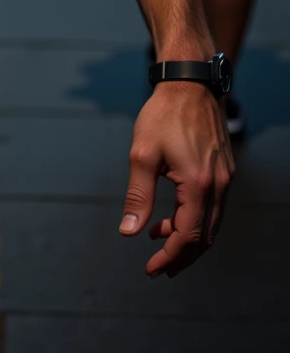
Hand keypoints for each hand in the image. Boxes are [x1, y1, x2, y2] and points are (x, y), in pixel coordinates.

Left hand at [120, 81, 233, 276]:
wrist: (189, 83)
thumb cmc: (162, 115)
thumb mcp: (142, 154)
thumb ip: (138, 196)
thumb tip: (128, 231)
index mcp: (198, 185)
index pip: (188, 237)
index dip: (169, 257)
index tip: (151, 269)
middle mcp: (218, 186)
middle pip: (204, 238)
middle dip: (181, 256)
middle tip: (158, 267)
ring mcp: (225, 178)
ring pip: (212, 224)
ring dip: (187, 239)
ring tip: (159, 240)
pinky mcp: (224, 171)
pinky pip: (214, 208)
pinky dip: (195, 219)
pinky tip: (172, 216)